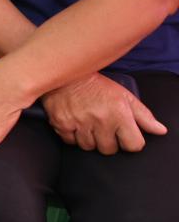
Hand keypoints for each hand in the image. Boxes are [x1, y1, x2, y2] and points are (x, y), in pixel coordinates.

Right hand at [41, 74, 166, 153]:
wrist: (66, 72)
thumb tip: (160, 130)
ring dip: (89, 139)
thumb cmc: (97, 85)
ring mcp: (80, 122)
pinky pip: (70, 141)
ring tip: (87, 124)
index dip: (129, 141)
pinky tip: (74, 124)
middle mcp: (100, 119)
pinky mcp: (62, 122)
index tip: (123, 135)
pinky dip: (72, 136)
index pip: (133, 145)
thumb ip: (144, 116)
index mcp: (119, 113)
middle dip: (107, 141)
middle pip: (109, 149)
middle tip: (102, 127)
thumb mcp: (124, 96)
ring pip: (88, 147)